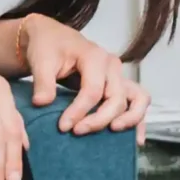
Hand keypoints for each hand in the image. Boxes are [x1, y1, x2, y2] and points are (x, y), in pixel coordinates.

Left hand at [16, 15, 150, 142]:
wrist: (52, 38)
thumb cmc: (48, 47)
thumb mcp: (41, 61)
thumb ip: (43, 82)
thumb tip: (42, 103)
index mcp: (95, 57)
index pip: (93, 90)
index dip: (79, 111)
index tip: (62, 126)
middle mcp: (112, 66)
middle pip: (116, 98)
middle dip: (99, 119)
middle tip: (77, 132)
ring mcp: (119, 76)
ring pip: (137, 99)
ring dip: (128, 119)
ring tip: (112, 132)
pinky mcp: (119, 86)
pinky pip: (138, 102)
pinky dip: (138, 120)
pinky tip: (135, 141)